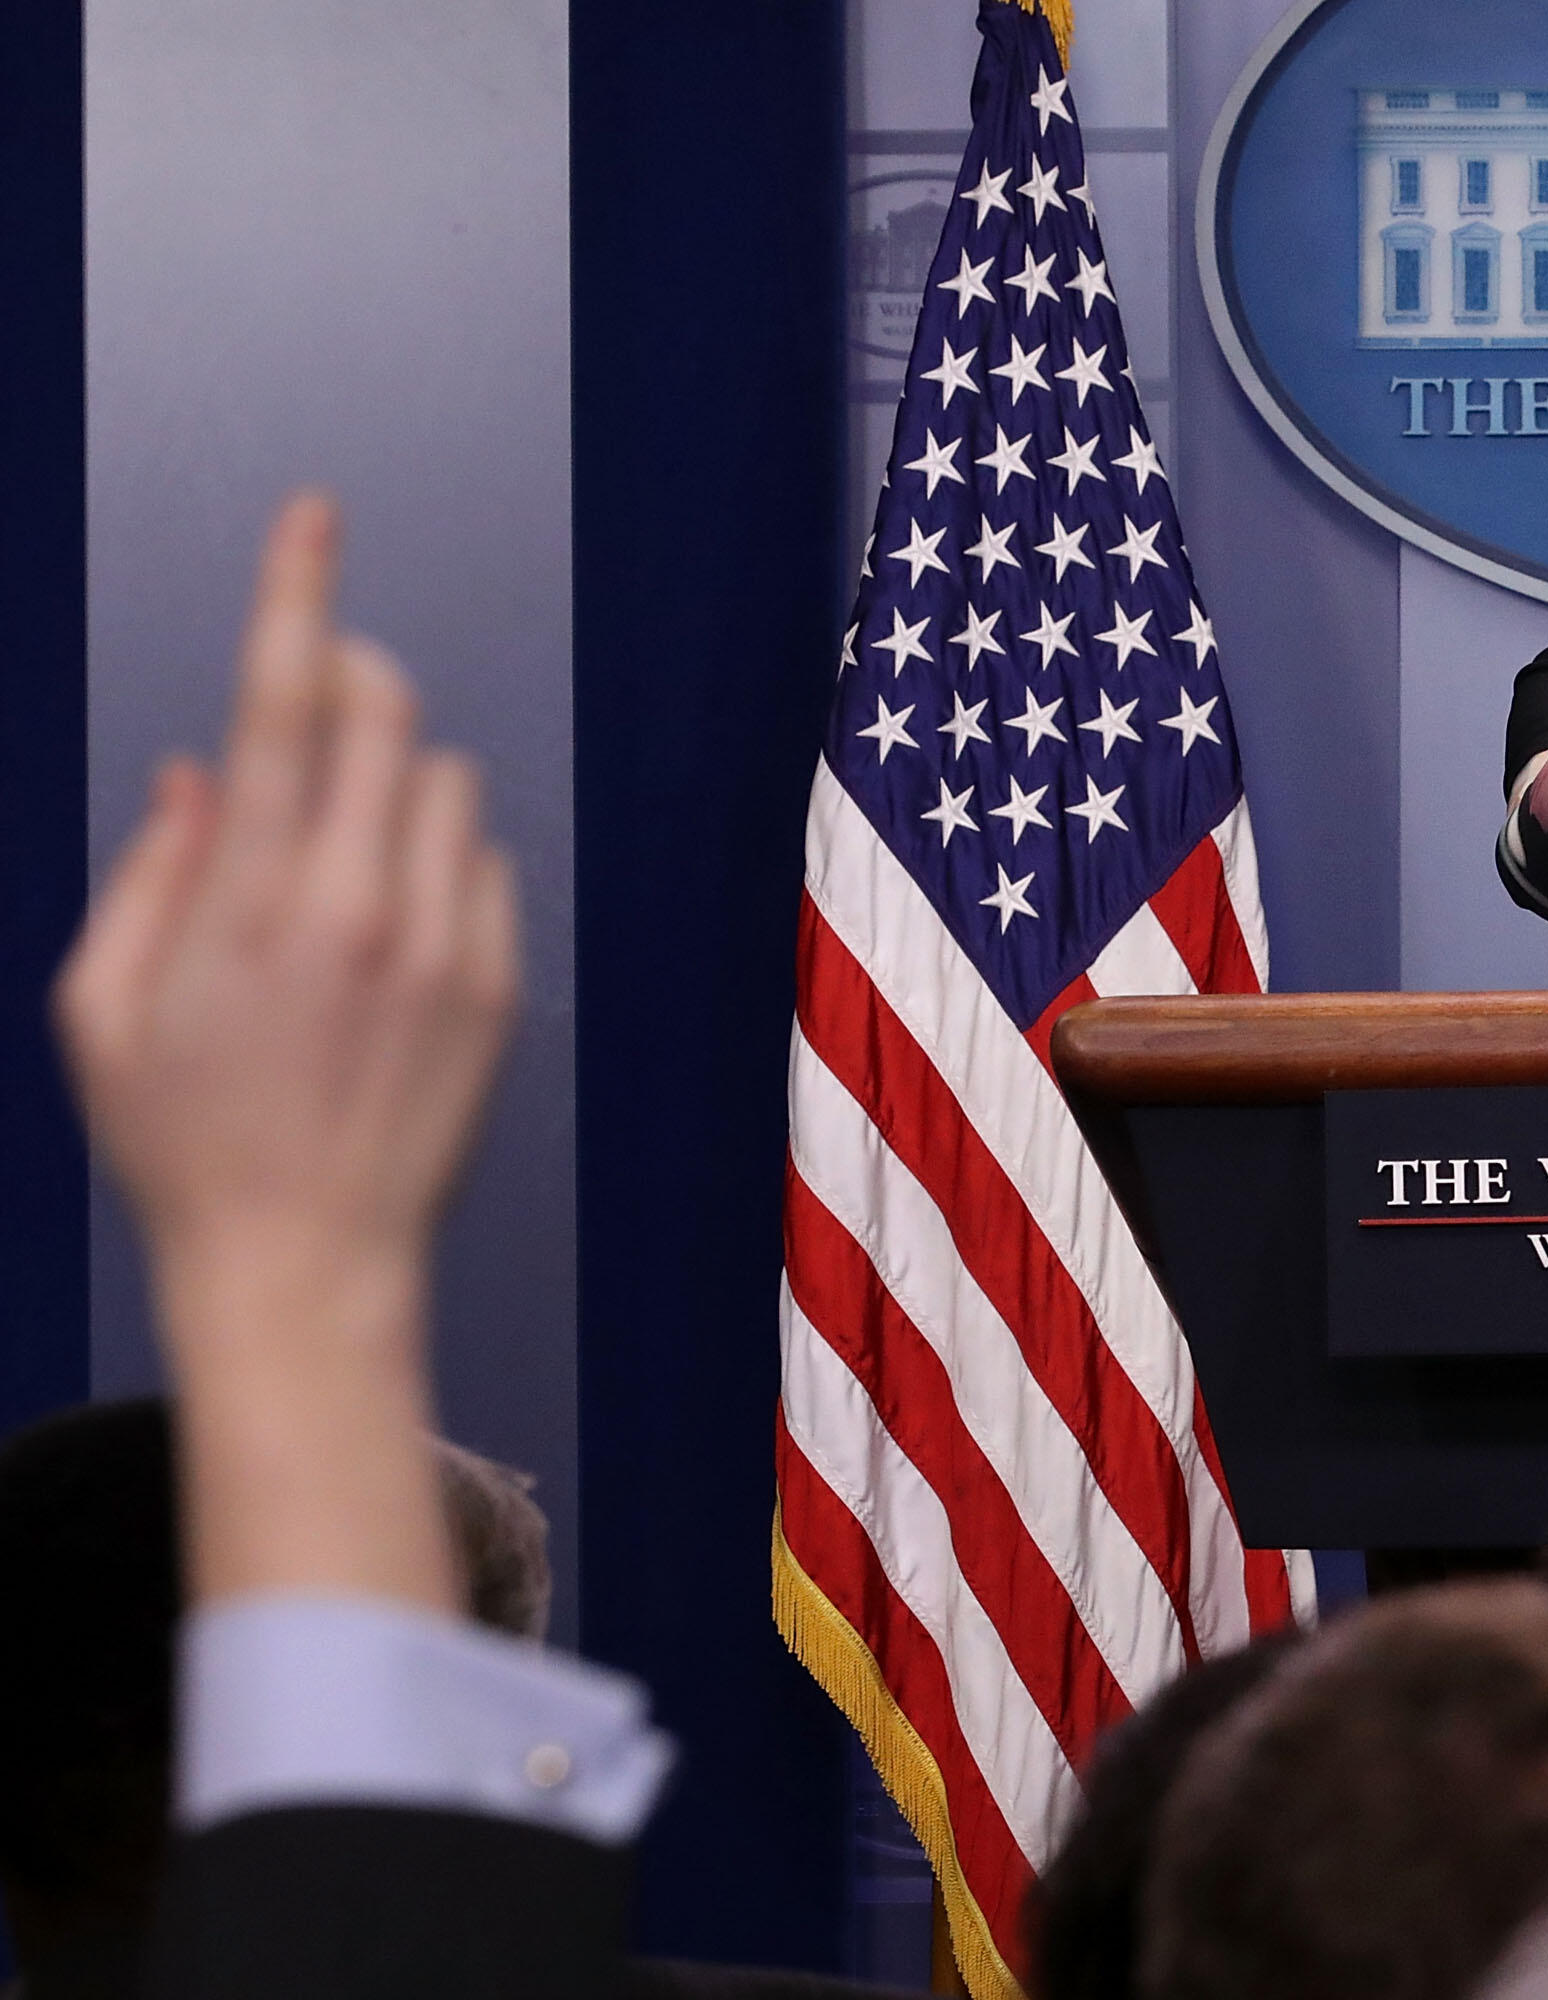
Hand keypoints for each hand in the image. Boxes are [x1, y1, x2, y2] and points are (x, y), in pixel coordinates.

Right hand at [53, 491, 520, 1607]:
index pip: (284, 701)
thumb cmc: (180, 1139)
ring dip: (391, 786)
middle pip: (387, 715)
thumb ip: (149, 868)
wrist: (304, 1263)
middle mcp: (364, 902)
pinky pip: (484, 865)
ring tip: (335, 873)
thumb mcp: (103, 1006)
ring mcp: (445, 943)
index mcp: (252, 895)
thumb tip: (197, 768)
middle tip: (310, 720)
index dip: (298, 592)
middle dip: (348, 688)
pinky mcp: (498, 986)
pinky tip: (386, 941)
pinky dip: (438, 866)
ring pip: (445, 784)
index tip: (317, 515)